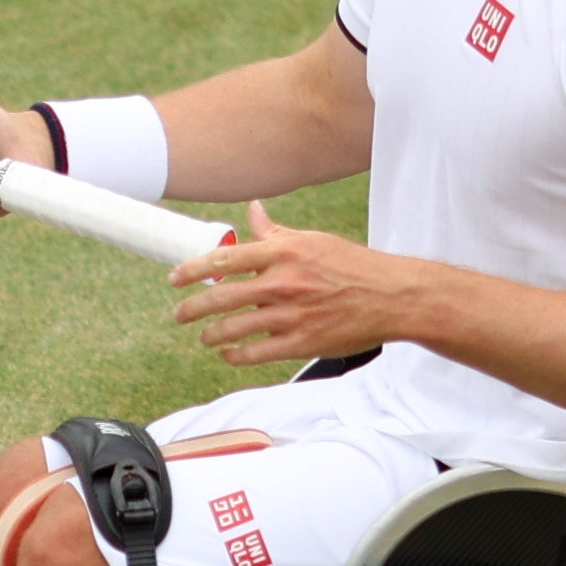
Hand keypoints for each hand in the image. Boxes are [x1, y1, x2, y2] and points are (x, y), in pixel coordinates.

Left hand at [168, 199, 407, 368]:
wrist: (391, 297)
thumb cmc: (351, 266)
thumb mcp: (313, 240)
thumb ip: (276, 232)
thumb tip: (253, 210)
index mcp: (283, 252)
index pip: (224, 258)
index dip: (192, 269)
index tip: (174, 279)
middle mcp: (283, 282)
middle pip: (220, 297)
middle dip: (192, 308)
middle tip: (179, 314)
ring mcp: (291, 315)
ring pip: (233, 328)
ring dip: (211, 335)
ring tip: (205, 337)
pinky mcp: (301, 343)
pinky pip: (255, 353)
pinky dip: (234, 356)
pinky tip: (228, 354)